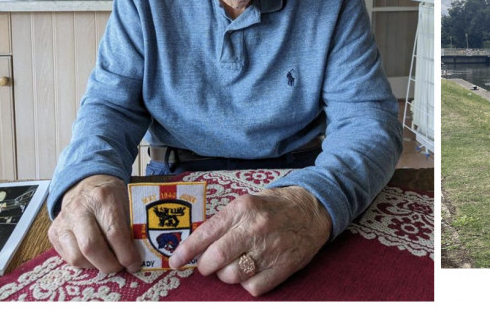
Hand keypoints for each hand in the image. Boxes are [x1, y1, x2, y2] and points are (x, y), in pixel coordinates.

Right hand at [48, 174, 140, 273]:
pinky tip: (95, 258)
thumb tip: (141, 253)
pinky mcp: (54, 232)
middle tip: (120, 268)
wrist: (86, 184)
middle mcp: (79, 209)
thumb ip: (134, 225)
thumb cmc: (112, 196)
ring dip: (95, 266)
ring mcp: (63, 221)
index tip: (134, 264)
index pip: (114, 233)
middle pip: (91, 247)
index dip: (125, 254)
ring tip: (108, 262)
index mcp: (103, 198)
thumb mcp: (128, 201)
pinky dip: (84, 263)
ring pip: (76, 257)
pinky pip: (67, 258)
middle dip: (109, 264)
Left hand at [168, 186, 331, 296]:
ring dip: (228, 275)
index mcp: (243, 208)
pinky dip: (248, 284)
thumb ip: (225, 221)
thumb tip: (197, 245)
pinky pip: (253, 287)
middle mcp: (255, 228)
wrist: (314, 208)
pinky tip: (253, 271)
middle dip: (207, 266)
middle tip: (210, 264)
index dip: (186, 252)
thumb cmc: (276, 206)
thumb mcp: (249, 202)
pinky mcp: (284, 265)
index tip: (175, 262)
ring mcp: (271, 248)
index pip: (206, 234)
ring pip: (232, 276)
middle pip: (216, 259)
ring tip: (236, 265)